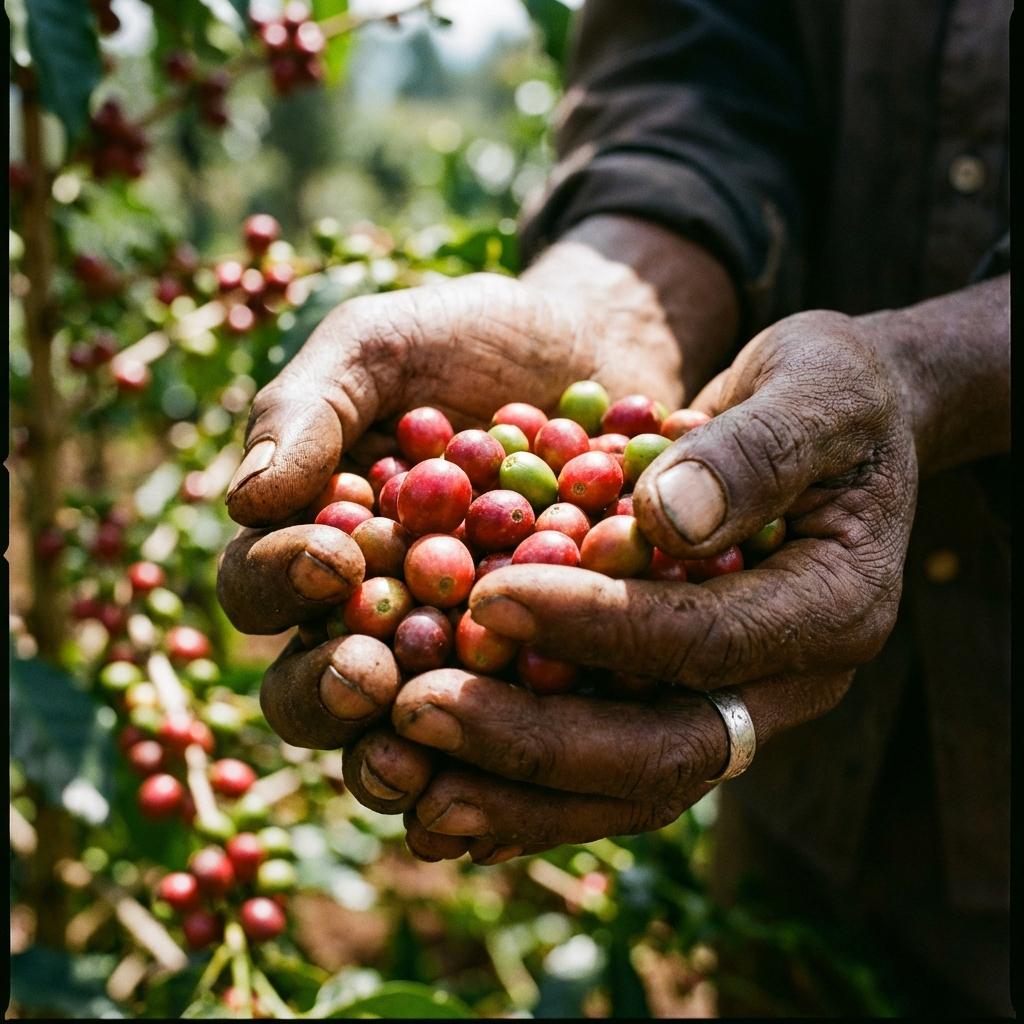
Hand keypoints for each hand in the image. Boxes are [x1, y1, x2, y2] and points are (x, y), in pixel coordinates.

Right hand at [216, 254, 688, 758]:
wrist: (594, 351)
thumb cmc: (471, 340)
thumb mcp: (383, 346)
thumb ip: (310, 408)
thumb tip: (244, 500)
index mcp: (312, 541)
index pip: (261, 585)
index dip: (281, 583)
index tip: (333, 560)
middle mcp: (369, 613)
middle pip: (314, 686)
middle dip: (329, 693)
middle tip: (369, 679)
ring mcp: (453, 651)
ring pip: (405, 730)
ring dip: (406, 749)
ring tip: (425, 758)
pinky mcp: (537, 666)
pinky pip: (513, 723)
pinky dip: (510, 749)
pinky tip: (528, 762)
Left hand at [373, 309, 918, 859]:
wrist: (834, 429)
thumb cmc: (827, 392)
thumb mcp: (816, 389)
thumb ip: (754, 452)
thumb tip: (664, 521)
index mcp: (833, 611)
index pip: (704, 641)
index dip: (596, 627)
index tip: (489, 596)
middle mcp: (787, 684)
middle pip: (662, 753)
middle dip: (535, 742)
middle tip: (419, 715)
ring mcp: (733, 704)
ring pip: (624, 786)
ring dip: (513, 794)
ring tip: (408, 786)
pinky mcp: (683, 701)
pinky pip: (604, 767)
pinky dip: (523, 786)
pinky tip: (440, 790)